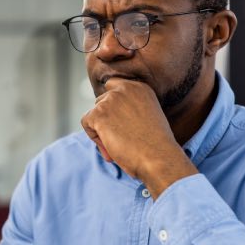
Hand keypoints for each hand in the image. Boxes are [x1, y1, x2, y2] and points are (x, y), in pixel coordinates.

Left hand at [80, 77, 196, 196]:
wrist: (158, 157)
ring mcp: (111, 100)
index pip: (114, 87)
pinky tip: (109, 148)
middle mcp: (125, 88)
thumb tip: (111, 117)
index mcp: (140, 87)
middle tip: (118, 139)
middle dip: (106, 120)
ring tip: (115, 146)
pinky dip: (94, 137)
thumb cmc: (156, 145)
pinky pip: (86, 123)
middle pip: (102, 101)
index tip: (119, 124)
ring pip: (94, 113)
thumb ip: (131, 109)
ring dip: (100, 130)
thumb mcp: (149, 117)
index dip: (113, 107)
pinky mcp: (99, 113)